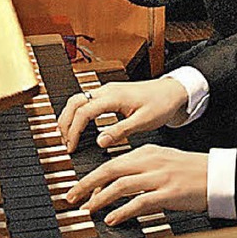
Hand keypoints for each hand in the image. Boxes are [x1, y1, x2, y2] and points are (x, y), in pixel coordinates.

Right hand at [57, 77, 187, 152]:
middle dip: (64, 122)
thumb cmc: (161, 104)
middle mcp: (108, 90)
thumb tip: (100, 142)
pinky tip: (80, 126)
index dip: (74, 131)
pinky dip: (78, 113)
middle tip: (64, 143)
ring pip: (79, 99)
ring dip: (70, 117)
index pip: (83, 112)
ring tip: (68, 137)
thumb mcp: (143, 122)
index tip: (71, 147)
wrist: (173, 91)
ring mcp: (109, 90)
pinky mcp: (111, 93)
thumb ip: (120, 131)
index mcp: (114, 96)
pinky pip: (87, 100)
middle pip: (74, 102)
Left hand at [65, 144, 207, 224]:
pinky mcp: (168, 194)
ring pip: (122, 184)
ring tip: (87, 208)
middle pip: (111, 169)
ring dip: (100, 198)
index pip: (113, 162)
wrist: (214, 174)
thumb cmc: (188, 169)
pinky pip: (140, 202)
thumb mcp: (162, 161)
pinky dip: (123, 210)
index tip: (81, 188)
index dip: (93, 176)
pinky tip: (112, 218)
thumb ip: (139, 169)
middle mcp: (150, 162)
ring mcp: (159, 177)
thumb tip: (115, 184)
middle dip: (88, 183)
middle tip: (72, 195)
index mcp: (147, 152)